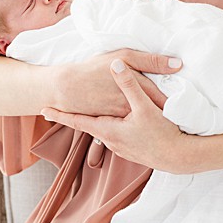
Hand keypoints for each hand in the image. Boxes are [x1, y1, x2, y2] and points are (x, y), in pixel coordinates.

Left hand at [43, 57, 194, 173]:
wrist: (179, 157)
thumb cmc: (162, 133)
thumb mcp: (145, 107)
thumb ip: (129, 85)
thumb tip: (115, 65)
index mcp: (108, 129)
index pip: (78, 121)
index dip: (61, 114)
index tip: (43, 110)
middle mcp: (111, 141)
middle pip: (92, 124)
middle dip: (81, 115)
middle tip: (69, 106)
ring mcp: (122, 148)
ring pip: (106, 130)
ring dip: (101, 121)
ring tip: (99, 111)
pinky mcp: (133, 151)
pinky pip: (119, 136)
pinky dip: (115, 127)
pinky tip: (125, 123)